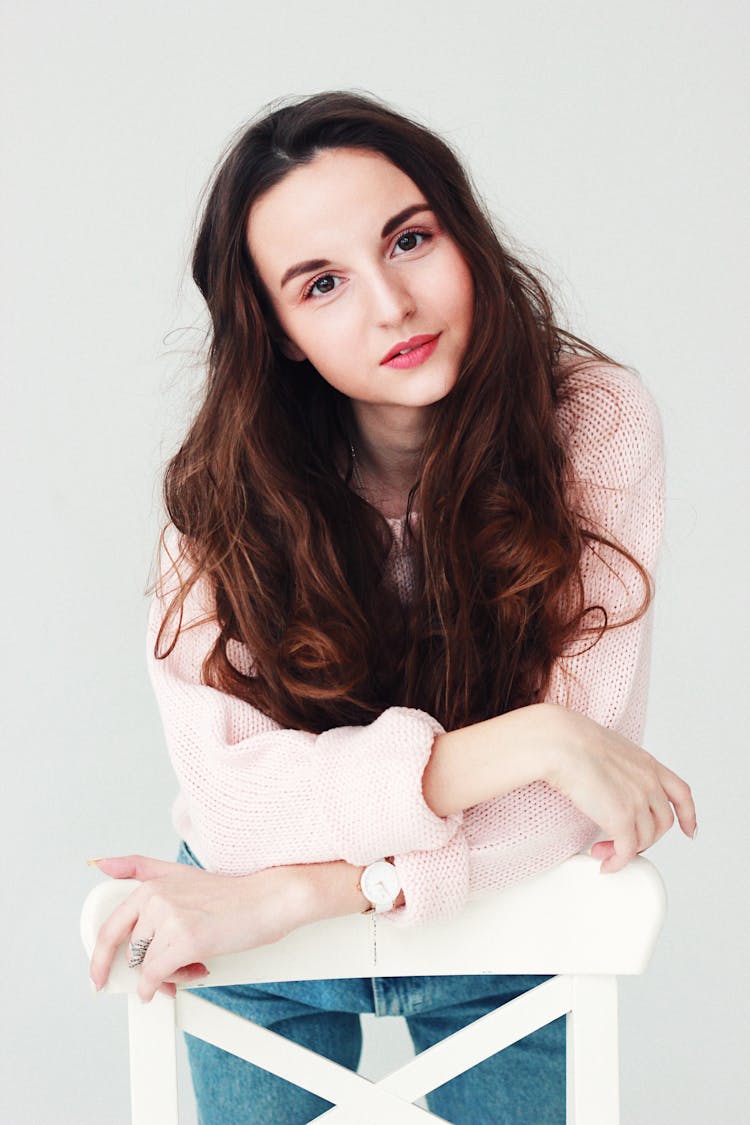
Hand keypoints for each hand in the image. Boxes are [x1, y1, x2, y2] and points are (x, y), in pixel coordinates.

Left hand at [89, 855, 313, 1001]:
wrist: (267, 899)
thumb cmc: (229, 893)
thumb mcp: (179, 873)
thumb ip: (138, 868)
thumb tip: (99, 864)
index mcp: (150, 886)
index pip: (110, 927)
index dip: (100, 959)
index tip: (99, 977)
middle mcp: (155, 898)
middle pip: (133, 954)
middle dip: (150, 969)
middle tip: (175, 968)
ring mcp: (170, 918)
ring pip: (146, 968)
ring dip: (167, 976)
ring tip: (193, 963)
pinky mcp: (185, 940)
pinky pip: (158, 977)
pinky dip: (168, 985)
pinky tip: (188, 975)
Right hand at [541, 705, 696, 873]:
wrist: (560, 743)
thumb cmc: (571, 740)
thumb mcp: (609, 749)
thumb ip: (620, 768)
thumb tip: (608, 784)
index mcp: (647, 763)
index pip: (681, 792)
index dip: (688, 814)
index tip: (688, 828)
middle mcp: (648, 783)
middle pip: (662, 823)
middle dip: (645, 838)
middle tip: (624, 843)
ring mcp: (638, 801)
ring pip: (644, 839)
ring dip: (625, 851)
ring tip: (603, 850)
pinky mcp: (621, 819)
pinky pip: (626, 851)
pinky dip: (617, 861)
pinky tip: (605, 861)